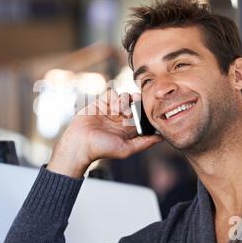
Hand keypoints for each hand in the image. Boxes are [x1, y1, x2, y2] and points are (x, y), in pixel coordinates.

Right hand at [47, 89, 162, 177]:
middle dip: (137, 101)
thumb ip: (144, 143)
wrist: (80, 143)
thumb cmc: (101, 149)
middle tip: (136, 104)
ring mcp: (110, 109)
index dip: (145, 110)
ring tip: (121, 112)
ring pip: (124, 96)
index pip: (142, 115)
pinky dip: (114, 98)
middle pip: (134, 102)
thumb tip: (161, 138)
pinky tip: (112, 108)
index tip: (147, 110)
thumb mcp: (126, 149)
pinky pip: (112, 93)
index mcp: (128, 128)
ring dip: (125, 101)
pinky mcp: (100, 103)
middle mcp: (120, 118)